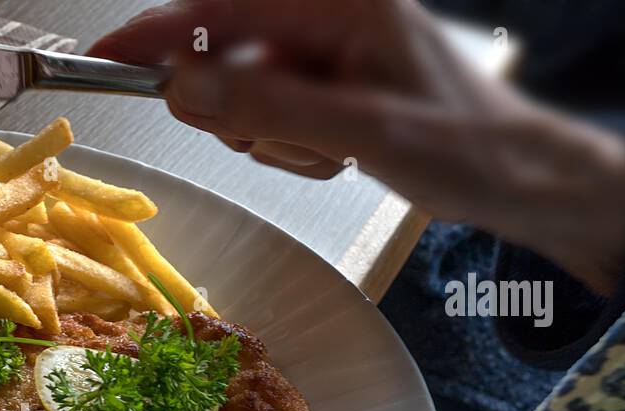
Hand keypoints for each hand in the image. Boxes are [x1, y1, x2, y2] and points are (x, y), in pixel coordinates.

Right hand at [90, 0, 624, 294]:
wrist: (520, 179)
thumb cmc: (463, 147)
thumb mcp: (363, 130)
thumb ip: (269, 106)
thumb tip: (183, 87)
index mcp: (341, 3)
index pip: (222, 8)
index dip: (157, 34)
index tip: (104, 60)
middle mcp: (330, 17)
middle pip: (228, 56)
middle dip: (243, 111)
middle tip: (293, 142)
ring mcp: (329, 53)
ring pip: (247, 97)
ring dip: (276, 138)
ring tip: (336, 153)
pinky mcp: (330, 85)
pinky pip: (274, 119)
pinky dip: (293, 148)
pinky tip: (341, 156)